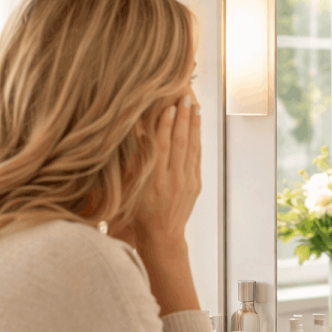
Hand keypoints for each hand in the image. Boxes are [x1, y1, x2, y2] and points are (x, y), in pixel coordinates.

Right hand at [133, 88, 201, 247]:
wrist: (162, 234)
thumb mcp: (134, 188)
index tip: (169, 106)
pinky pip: (197, 159)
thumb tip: (136, 134)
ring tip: (194, 107)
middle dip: (183, 119)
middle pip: (180, 143)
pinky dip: (197, 142)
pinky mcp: (196, 185)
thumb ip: (137, 162)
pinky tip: (196, 128)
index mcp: (155, 180)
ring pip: (192, 149)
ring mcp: (187, 182)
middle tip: (185, 97)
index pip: (162, 146)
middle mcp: (173, 180)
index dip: (166, 125)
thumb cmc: (140, 211)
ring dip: (194, 126)